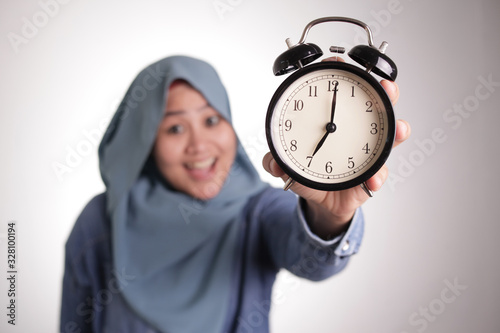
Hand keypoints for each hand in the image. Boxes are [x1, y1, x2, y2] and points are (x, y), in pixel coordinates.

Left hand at [262, 56, 410, 238]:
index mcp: (331, 122)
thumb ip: (276, 163)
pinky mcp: (374, 173)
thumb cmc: (307, 175)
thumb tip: (273, 163)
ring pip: (388, 134)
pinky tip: (374, 179)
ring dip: (396, 129)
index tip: (337, 61)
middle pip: (375, 105)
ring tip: (398, 129)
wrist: (322, 202)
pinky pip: (380, 172)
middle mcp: (354, 131)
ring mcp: (368, 150)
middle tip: (387, 87)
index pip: (338, 91)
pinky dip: (378, 176)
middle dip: (385, 92)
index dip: (339, 73)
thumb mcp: (286, 166)